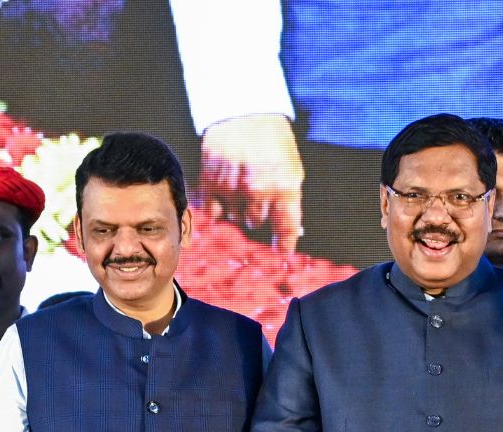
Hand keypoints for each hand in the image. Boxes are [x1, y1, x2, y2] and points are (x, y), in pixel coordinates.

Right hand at [199, 113, 304, 251]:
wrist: (243, 110)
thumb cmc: (272, 139)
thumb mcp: (291, 167)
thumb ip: (290, 199)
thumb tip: (291, 231)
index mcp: (284, 186)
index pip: (285, 228)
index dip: (284, 243)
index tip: (282, 251)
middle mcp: (258, 190)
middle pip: (255, 223)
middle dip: (258, 211)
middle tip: (257, 190)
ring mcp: (232, 187)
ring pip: (234, 216)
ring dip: (238, 205)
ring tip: (241, 181)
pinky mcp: (210, 182)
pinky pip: (214, 210)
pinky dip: (218, 204)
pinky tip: (224, 187)